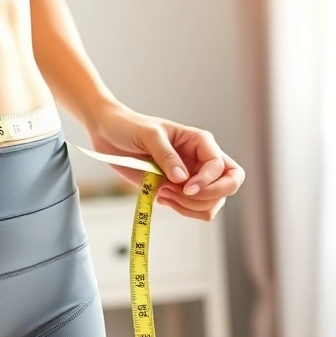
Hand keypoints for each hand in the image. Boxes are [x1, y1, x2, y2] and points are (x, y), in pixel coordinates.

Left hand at [86, 102, 244, 220]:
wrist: (108, 133)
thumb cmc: (129, 126)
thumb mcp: (149, 134)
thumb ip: (166, 155)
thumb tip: (182, 179)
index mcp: (201, 143)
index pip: (222, 168)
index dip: (209, 182)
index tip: (186, 188)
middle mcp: (200, 162)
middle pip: (227, 187)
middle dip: (207, 197)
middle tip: (177, 193)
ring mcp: (190, 178)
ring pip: (212, 203)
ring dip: (191, 207)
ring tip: (163, 193)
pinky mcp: (175, 191)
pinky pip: (191, 209)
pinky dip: (181, 210)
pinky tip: (160, 196)